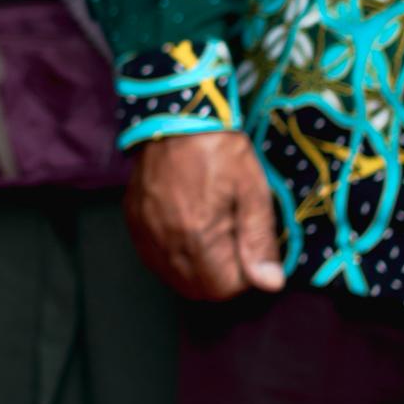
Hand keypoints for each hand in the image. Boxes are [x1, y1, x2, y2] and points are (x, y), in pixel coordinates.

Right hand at [124, 130, 285, 300]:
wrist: (176, 114)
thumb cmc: (221, 150)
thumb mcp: (253, 192)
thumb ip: (260, 241)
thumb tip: (270, 284)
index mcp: (198, 235)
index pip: (223, 289)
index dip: (245, 276)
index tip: (250, 249)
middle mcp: (166, 240)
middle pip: (196, 289)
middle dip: (220, 277)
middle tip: (233, 244)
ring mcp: (145, 231)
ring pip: (172, 277)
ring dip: (196, 270)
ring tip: (211, 237)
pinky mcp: (133, 220)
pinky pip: (153, 258)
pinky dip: (172, 257)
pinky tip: (186, 233)